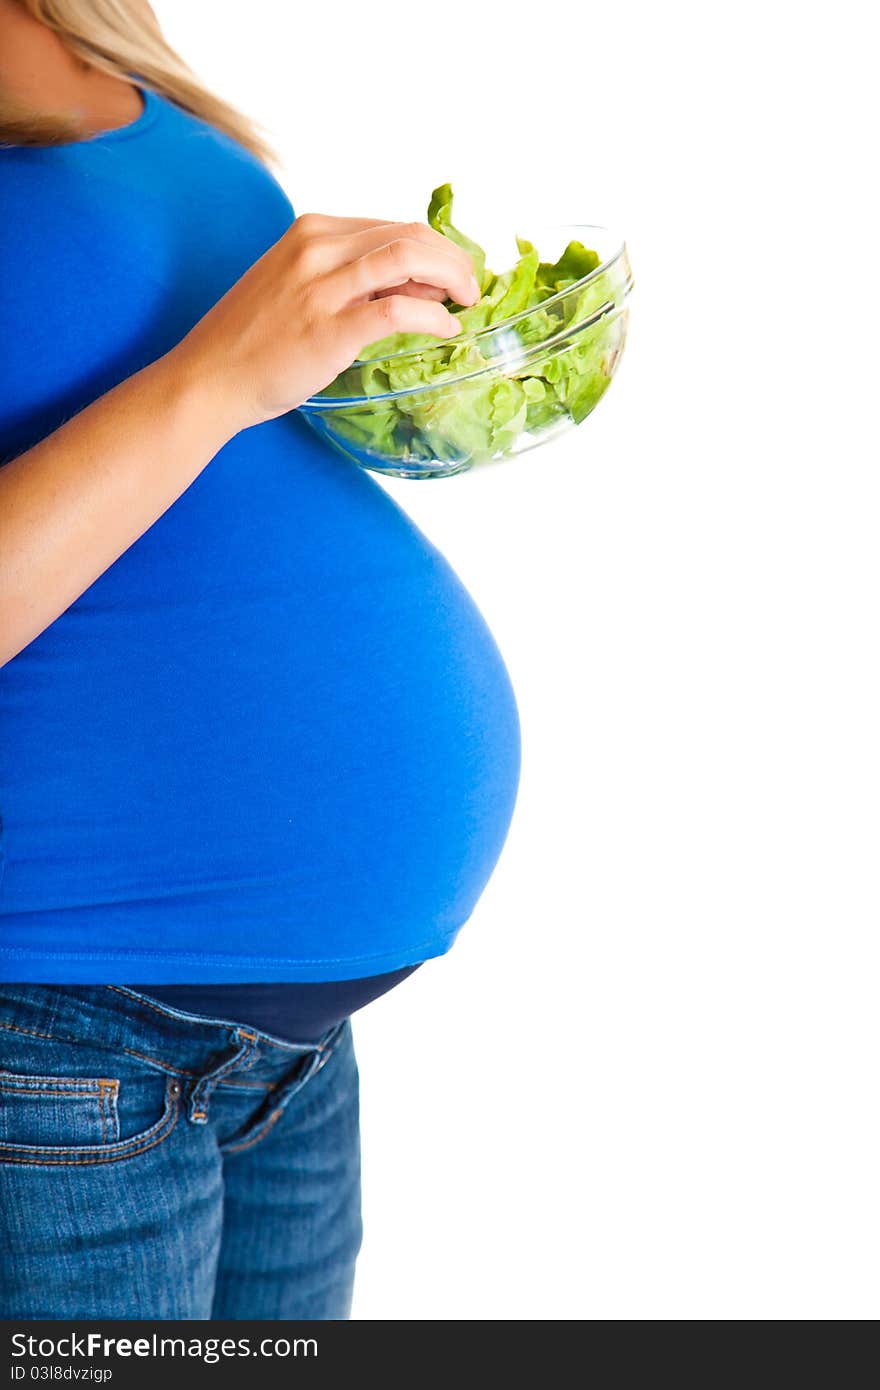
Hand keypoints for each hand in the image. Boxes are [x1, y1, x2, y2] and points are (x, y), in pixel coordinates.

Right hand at [172, 213, 480, 433]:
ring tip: (468, 301)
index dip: (435, 249)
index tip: (452, 275)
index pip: (393, 227)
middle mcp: (318, 248)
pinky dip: (432, 318)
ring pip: (409, 260)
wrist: (209, 378)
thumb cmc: (253, 342)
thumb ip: (353, 281)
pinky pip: (398, 311)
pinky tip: (445, 329)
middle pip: (409, 236)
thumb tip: (417, 286)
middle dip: (453, 259)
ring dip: (451, 278)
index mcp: (313, 233)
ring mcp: (323, 287)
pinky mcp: (329, 328)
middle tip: (471, 287)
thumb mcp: (300, 290)